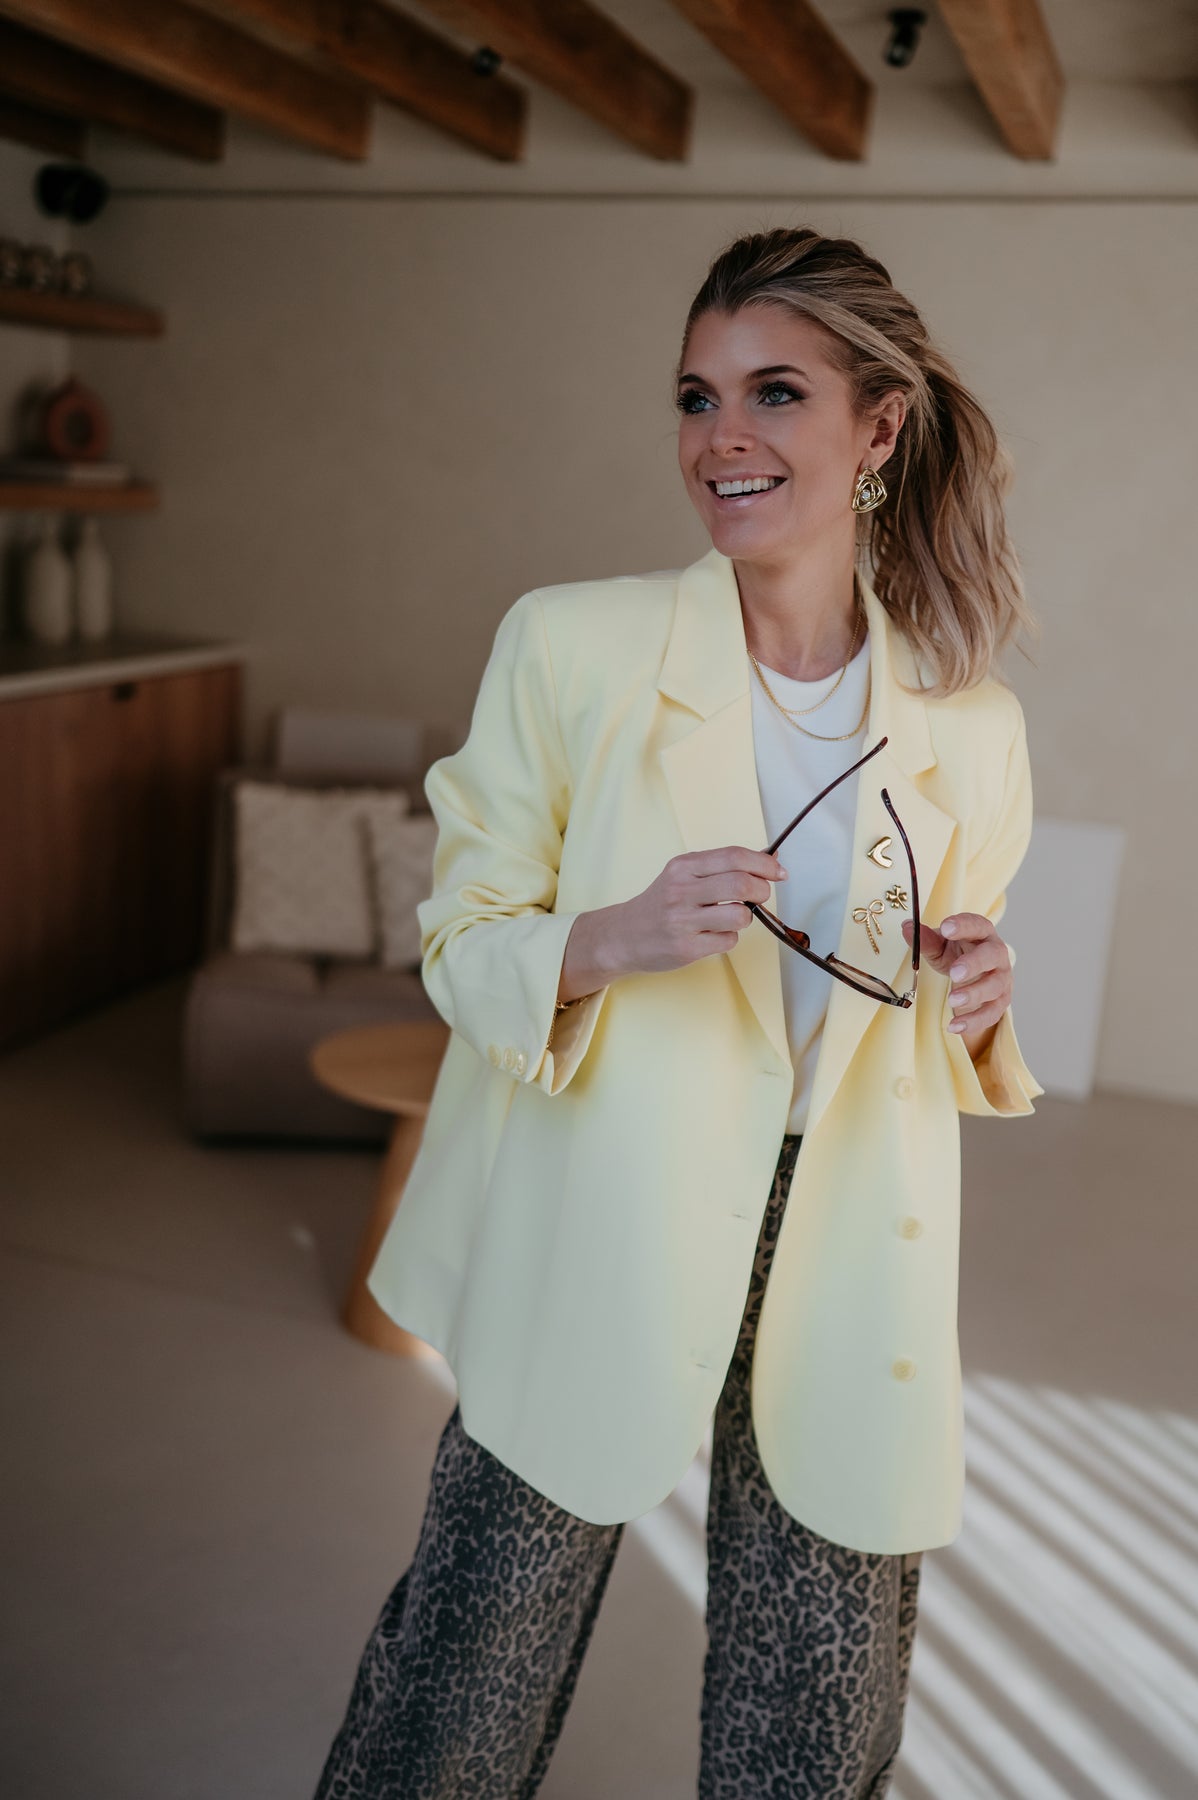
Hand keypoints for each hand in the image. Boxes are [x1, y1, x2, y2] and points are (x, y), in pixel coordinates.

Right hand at [567, 846, 786, 989]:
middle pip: (741, 884)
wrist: (623, 935)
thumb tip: (771, 860)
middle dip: (762, 892)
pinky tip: (713, 935)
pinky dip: (730, 938)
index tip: (779, 873)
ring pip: (740, 917)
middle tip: (760, 897)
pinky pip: (729, 941)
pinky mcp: (685, 948)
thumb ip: (722, 867)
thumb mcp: (683, 875)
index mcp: (683, 867)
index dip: (764, 864)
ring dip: (746, 918)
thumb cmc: (661, 903)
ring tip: (732, 918)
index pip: (734, 856)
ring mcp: (682, 921)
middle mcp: (680, 891)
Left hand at [900, 911, 1011, 1049]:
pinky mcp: (1001, 1001)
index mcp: (982, 932)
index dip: (963, 926)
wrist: (974, 974)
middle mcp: (997, 953)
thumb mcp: (939, 945)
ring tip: (952, 1000)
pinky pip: (992, 1013)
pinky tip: (954, 1026)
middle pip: (993, 955)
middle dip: (974, 964)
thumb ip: (925, 939)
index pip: (977, 924)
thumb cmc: (957, 953)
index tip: (946, 928)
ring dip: (974, 994)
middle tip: (954, 974)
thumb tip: (907, 927)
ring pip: (995, 986)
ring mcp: (1001, 977)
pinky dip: (974, 1021)